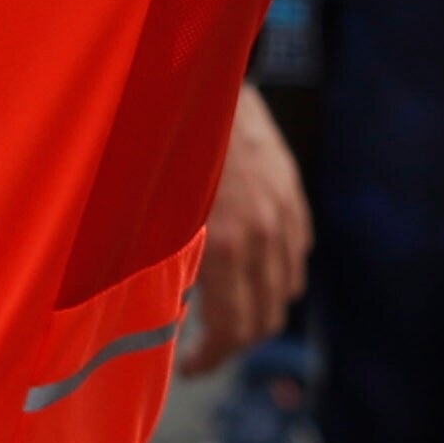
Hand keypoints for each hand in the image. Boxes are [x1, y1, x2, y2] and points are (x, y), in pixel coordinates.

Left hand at [181, 82, 311, 373]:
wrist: (195, 75)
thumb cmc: (156, 142)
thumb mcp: (148, 209)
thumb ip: (161, 262)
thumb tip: (158, 310)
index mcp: (224, 244)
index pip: (234, 330)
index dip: (212, 358)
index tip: (190, 368)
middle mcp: (264, 235)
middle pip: (265, 320)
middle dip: (234, 345)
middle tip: (204, 351)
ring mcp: (285, 215)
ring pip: (285, 291)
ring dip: (256, 313)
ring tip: (222, 316)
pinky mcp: (293, 195)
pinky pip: (295, 256)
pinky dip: (274, 276)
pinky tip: (245, 274)